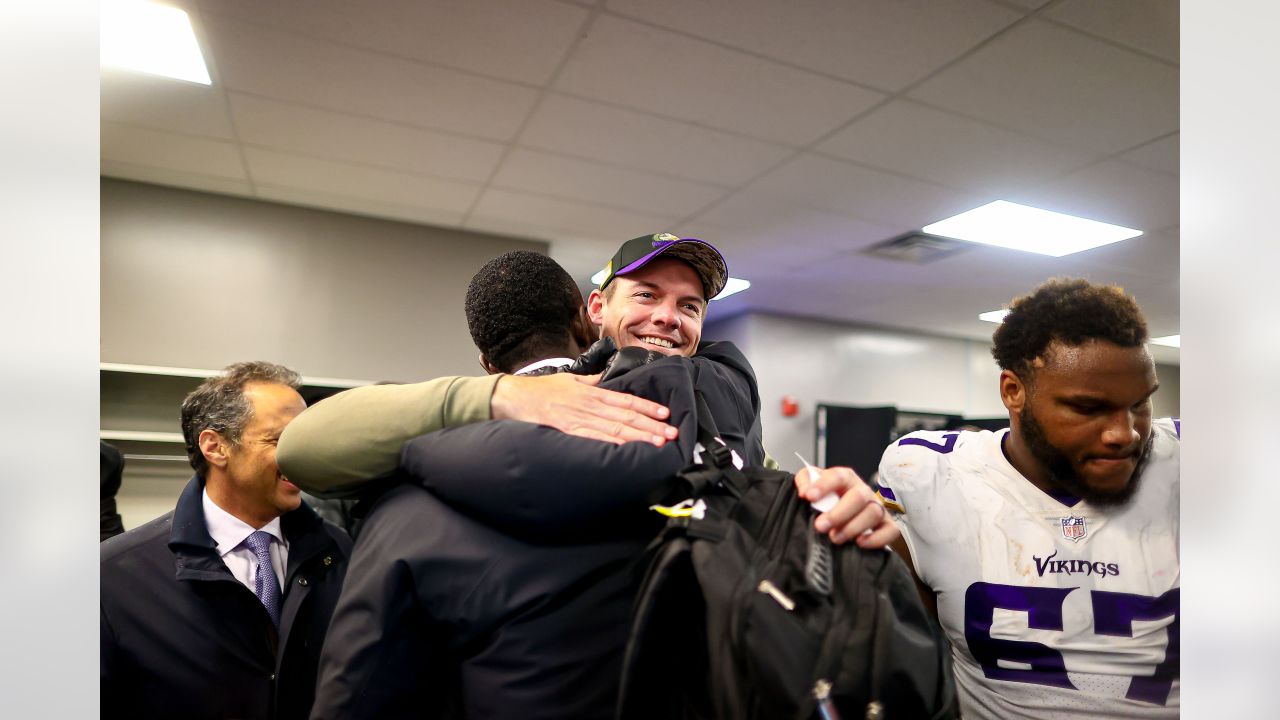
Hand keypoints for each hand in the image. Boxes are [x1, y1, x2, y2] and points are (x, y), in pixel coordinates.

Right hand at [491, 372, 677, 445]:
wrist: (513, 396)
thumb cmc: (541, 390)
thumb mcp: (570, 379)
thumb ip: (591, 382)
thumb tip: (606, 379)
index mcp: (592, 392)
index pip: (626, 400)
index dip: (648, 407)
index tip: (666, 414)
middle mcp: (589, 404)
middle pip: (626, 416)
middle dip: (651, 425)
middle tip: (672, 433)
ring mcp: (579, 418)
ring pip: (615, 428)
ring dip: (638, 436)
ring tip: (658, 443)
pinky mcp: (567, 430)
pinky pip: (594, 438)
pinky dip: (611, 444)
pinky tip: (626, 450)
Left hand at [794, 466, 898, 548]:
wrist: (848, 515)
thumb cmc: (829, 499)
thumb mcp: (814, 486)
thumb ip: (805, 481)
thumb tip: (804, 491)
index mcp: (846, 479)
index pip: (838, 476)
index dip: (823, 486)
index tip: (809, 497)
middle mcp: (863, 491)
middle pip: (858, 496)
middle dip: (838, 513)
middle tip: (820, 526)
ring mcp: (877, 507)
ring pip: (873, 513)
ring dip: (853, 527)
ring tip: (835, 538)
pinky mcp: (887, 525)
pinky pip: (889, 531)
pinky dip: (876, 538)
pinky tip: (859, 543)